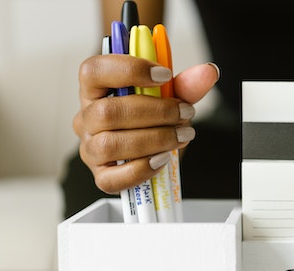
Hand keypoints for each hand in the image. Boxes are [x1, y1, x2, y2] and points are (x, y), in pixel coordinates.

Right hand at [73, 54, 218, 193]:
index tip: (164, 75)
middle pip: (107, 112)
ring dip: (153, 139)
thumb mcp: (171, 97)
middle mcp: (86, 118)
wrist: (157, 150)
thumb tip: (207, 72)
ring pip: (110, 144)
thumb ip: (186, 84)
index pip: (93, 70)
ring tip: (182, 135)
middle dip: (155, 112)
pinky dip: (142, 169)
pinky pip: (113, 178)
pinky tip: (162, 159)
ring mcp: (90, 149)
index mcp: (96, 89)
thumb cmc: (154, 119)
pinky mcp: (101, 176)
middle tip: (185, 112)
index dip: (128, 70)